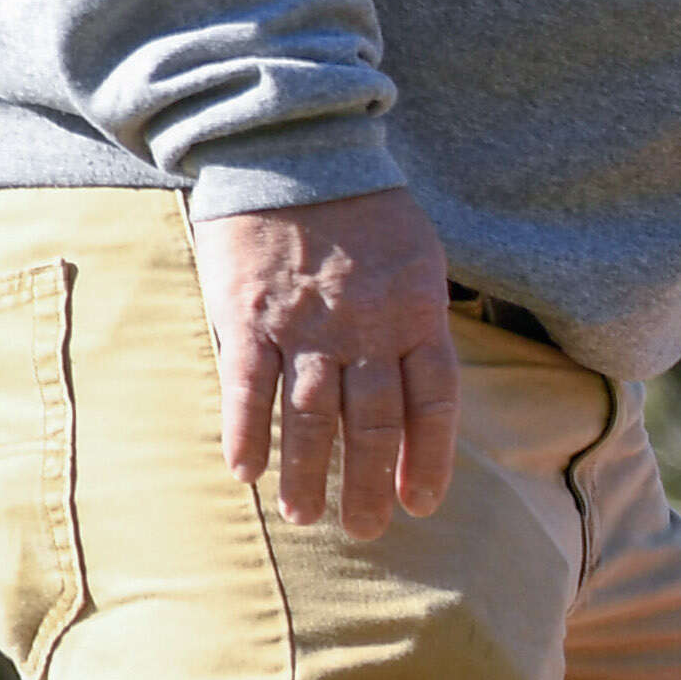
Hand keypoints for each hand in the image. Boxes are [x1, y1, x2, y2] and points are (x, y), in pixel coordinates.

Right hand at [188, 185, 460, 538]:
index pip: (433, 404)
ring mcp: (305, 325)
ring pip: (312, 417)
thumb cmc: (363, 206)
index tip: (422, 502)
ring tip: (306, 517)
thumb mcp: (419, 257)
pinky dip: (248, 433)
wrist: (292, 149)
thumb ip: (419, 319)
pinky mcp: (248, 315)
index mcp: (416, 315)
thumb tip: (421, 381)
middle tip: (364, 529)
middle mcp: (364, 330)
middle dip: (369, 484)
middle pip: (374, 424)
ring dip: (310, 473)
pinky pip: (248, 386)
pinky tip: (247, 473)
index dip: (429, 459)